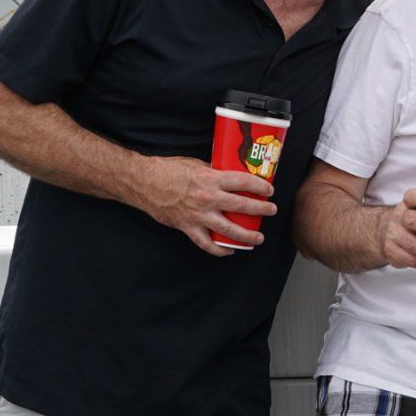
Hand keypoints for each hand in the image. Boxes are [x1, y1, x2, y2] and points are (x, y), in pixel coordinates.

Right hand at [134, 156, 274, 254]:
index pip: (243, 182)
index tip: (268, 190)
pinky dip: (219, 250)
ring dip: (247, 235)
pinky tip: (229, 250)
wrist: (144, 182)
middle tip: (271, 210)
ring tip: (258, 238)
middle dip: (261, 209)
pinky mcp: (188, 227)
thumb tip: (229, 177)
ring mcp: (198, 215)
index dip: (260, 186)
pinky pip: (207, 244)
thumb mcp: (195, 164)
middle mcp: (207, 198)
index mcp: (211, 179)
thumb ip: (213, 172)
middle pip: (242, 206)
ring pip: (229, 230)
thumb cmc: (168, 170)